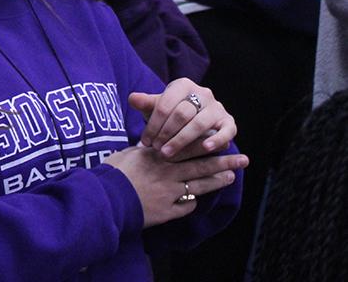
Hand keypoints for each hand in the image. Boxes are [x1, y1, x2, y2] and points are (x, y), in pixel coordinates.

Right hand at [104, 145, 247, 227]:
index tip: (223, 138)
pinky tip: (197, 200)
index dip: (207, 143)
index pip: (188, 146)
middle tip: (243, 159)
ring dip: (217, 180)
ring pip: (199, 184)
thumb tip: (147, 143)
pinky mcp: (167, 210)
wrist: (105, 198)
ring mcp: (169, 191)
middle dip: (224, 161)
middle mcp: (167, 171)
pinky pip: (186, 205)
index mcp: (157, 154)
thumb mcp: (125, 154)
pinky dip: (191, 202)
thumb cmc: (111, 173)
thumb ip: (141, 149)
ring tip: (231, 176)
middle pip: (201, 165)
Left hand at [129, 78, 237, 159]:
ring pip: (200, 123)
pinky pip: (226, 131)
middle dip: (166, 133)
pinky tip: (205, 148)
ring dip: (182, 140)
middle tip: (155, 148)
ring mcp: (217, 107)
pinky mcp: (228, 122)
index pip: (166, 103)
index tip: (145, 140)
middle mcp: (203, 93)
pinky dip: (216, 139)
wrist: (191, 123)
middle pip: (182, 113)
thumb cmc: (169, 115)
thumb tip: (132, 98)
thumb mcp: (156, 108)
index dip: (154, 124)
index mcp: (183, 85)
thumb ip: (146, 103)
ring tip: (167, 153)